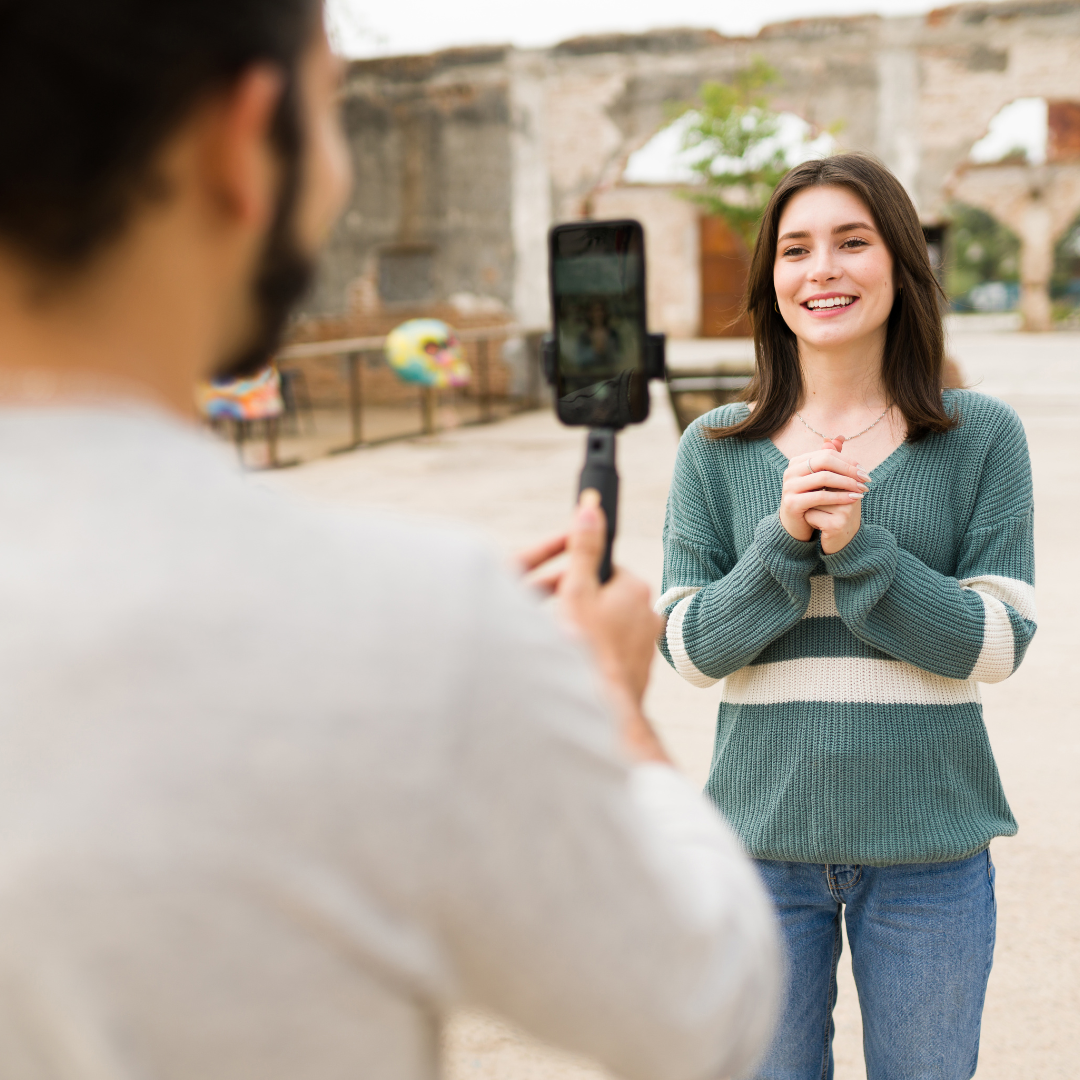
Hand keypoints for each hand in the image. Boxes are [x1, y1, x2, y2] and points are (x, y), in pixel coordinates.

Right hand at [518, 491, 668, 763]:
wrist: (602, 711)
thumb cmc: (586, 649)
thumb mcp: (576, 590)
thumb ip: (583, 550)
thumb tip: (590, 509)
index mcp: (636, 589)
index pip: (603, 569)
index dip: (575, 577)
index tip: (555, 589)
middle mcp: (649, 614)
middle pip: (606, 597)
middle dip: (579, 603)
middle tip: (553, 619)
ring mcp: (646, 645)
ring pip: (609, 626)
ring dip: (586, 630)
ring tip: (563, 645)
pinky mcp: (638, 670)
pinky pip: (612, 652)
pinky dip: (594, 654)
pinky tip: (576, 666)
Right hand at [779, 436, 868, 548]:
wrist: (795, 525)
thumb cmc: (811, 500)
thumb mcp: (820, 479)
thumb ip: (828, 459)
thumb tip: (840, 438)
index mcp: (797, 462)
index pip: (827, 454)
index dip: (848, 461)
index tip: (864, 470)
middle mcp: (790, 471)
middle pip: (825, 462)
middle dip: (849, 469)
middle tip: (866, 479)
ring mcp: (789, 487)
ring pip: (824, 478)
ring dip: (847, 483)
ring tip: (862, 489)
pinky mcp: (792, 503)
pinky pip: (821, 496)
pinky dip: (840, 496)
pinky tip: (854, 498)